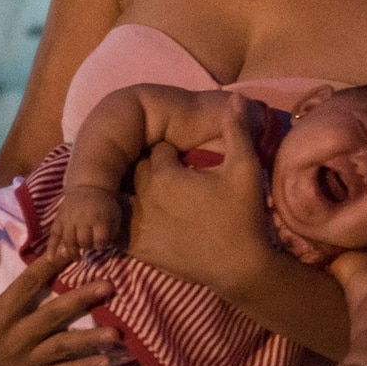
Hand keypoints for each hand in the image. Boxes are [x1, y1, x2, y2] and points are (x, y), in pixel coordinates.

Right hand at [0, 232, 116, 365]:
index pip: (26, 287)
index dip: (48, 267)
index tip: (71, 251)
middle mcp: (13, 339)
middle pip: (52, 318)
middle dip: (81, 301)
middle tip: (108, 286)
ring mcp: (24, 361)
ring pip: (61, 349)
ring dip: (90, 341)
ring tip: (117, 334)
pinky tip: (106, 361)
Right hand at [46, 185, 124, 256]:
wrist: (88, 187)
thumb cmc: (104, 205)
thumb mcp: (115, 216)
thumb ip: (112, 233)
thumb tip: (101, 249)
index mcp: (100, 218)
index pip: (100, 240)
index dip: (102, 245)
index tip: (102, 244)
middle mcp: (83, 219)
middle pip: (84, 242)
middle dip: (88, 246)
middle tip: (90, 245)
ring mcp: (68, 220)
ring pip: (69, 241)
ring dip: (73, 252)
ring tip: (77, 258)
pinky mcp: (58, 219)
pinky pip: (53, 236)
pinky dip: (51, 248)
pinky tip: (51, 259)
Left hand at [124, 122, 285, 298]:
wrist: (241, 267)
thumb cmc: (244, 215)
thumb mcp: (244, 168)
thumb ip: (236, 131)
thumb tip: (237, 98)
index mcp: (165, 174)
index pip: (158, 151)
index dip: (172, 154)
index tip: (185, 162)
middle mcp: (145, 197)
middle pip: (139, 171)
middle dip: (153, 171)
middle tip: (175, 180)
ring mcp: (140, 224)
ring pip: (128, 198)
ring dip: (138, 195)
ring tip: (162, 201)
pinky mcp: (140, 249)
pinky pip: (122, 228)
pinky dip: (128, 223)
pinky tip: (146, 223)